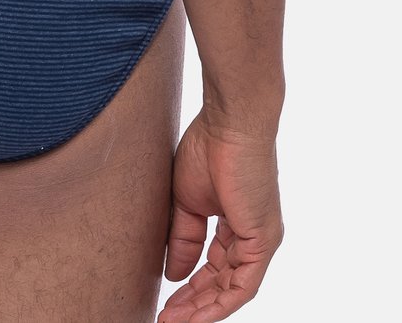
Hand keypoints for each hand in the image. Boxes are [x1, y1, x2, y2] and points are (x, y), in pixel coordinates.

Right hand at [157, 109, 283, 322]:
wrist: (229, 122)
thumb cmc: (208, 147)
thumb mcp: (186, 200)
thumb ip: (183, 238)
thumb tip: (174, 274)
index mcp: (235, 223)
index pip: (213, 266)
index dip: (189, 287)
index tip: (163, 301)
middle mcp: (252, 236)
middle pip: (222, 283)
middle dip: (193, 305)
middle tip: (164, 319)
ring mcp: (260, 239)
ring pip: (232, 290)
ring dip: (202, 310)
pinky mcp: (263, 240)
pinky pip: (243, 285)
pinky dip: (220, 304)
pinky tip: (197, 316)